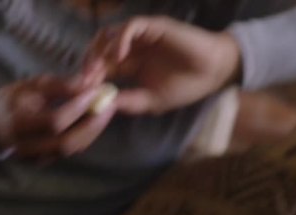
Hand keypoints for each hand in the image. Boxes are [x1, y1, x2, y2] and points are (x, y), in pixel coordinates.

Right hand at [0, 75, 115, 160]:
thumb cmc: (11, 99)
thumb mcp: (31, 85)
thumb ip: (59, 85)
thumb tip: (88, 82)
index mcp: (17, 124)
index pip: (54, 122)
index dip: (77, 108)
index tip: (95, 91)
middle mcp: (25, 147)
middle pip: (66, 143)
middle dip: (92, 124)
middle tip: (109, 104)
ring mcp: (34, 159)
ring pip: (71, 149)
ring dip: (92, 130)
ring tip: (105, 109)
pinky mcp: (43, 162)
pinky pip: (69, 152)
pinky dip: (84, 137)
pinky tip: (94, 121)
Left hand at [81, 16, 241, 114]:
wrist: (213, 73)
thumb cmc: (186, 87)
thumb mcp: (152, 101)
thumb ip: (128, 102)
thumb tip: (101, 107)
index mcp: (129, 65)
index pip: (101, 68)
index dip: (89, 78)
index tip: (81, 92)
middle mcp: (131, 48)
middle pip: (99, 49)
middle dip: (89, 65)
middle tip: (85, 81)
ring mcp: (141, 35)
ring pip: (109, 34)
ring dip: (100, 50)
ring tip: (98, 69)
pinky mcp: (154, 26)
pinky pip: (131, 26)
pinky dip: (121, 38)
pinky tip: (120, 56)